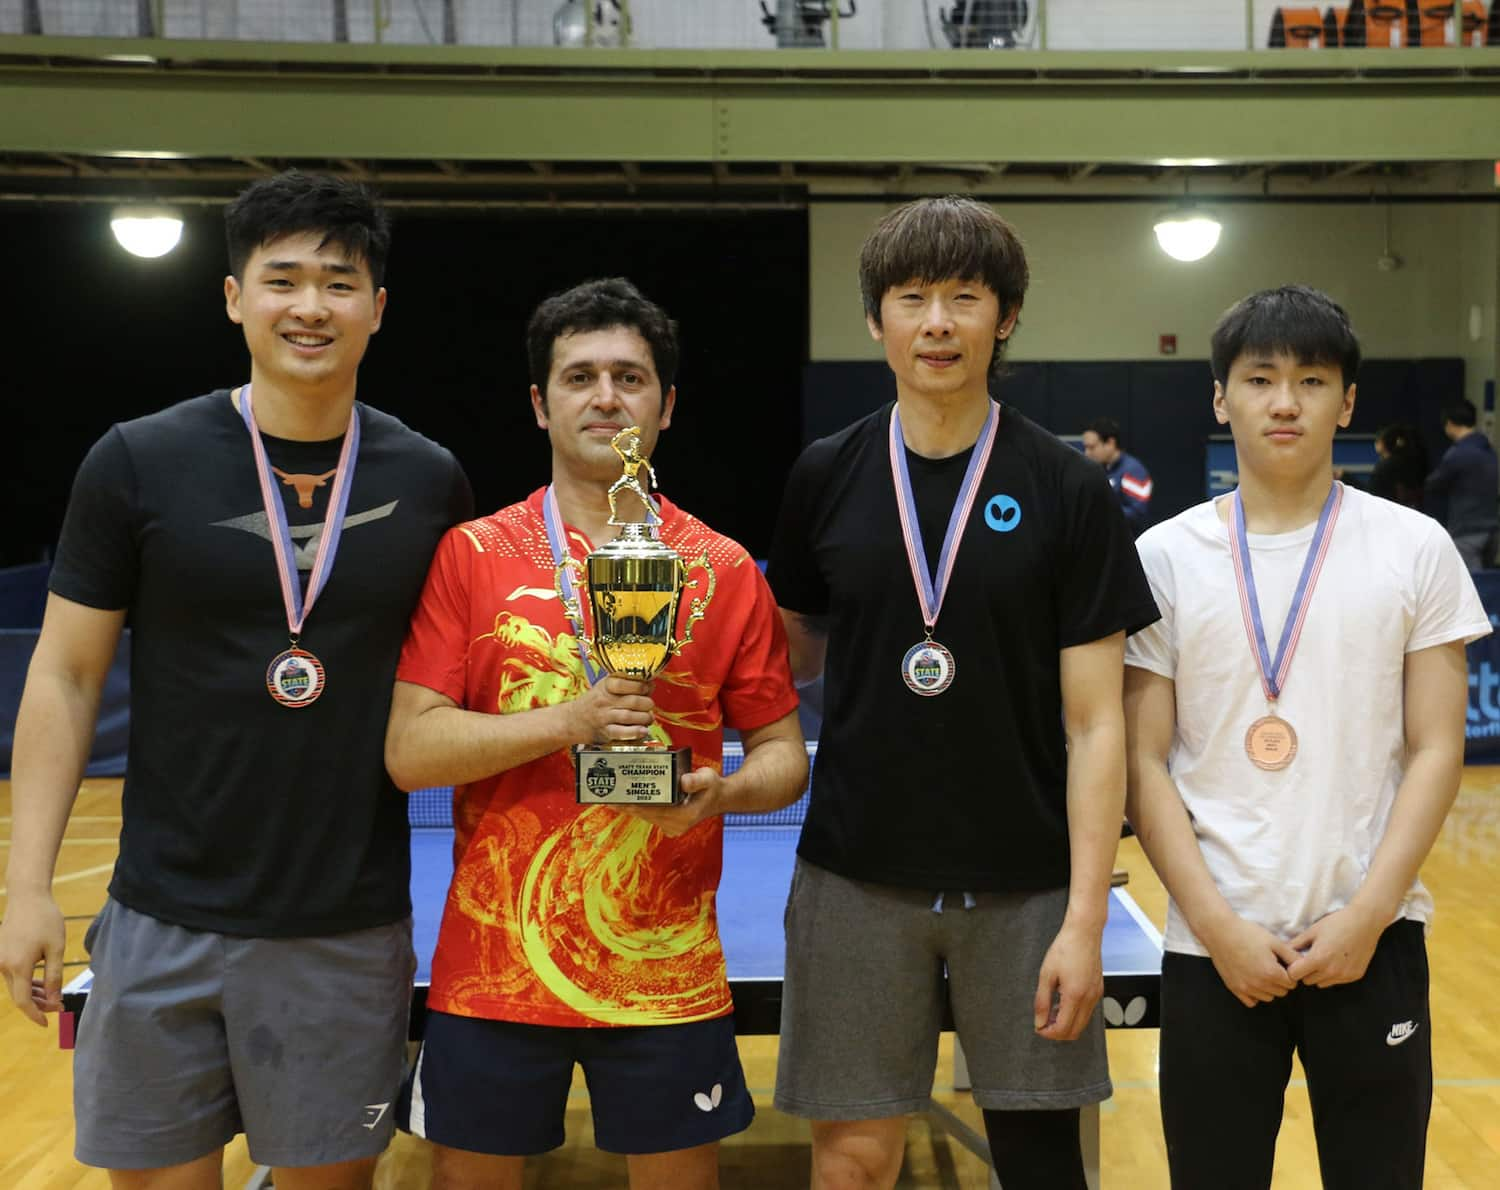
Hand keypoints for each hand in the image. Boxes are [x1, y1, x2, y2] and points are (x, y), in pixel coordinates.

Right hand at [0, 890, 66, 1025]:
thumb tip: (55, 999)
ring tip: (53, 996)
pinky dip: (27, 981)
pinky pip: (13, 975)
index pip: (23, 1001)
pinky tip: (42, 983)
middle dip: (38, 1005)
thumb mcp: (56, 948)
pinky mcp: (1, 954)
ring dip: (33, 993)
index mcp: (17, 966)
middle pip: (19, 996)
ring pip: (16, 986)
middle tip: (60, 1007)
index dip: (35, 1015)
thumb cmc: (45, 919)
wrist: (27, 897)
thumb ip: (55, 975)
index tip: (48, 1024)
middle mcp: (3, 966)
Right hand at [568, 676, 654, 744]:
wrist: (572, 720)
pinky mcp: (605, 732)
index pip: (624, 683)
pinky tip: (643, 730)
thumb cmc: (594, 701)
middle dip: (647, 703)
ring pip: (629, 716)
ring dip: (645, 718)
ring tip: (648, 717)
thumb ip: (626, 683)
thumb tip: (650, 684)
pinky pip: (622, 733)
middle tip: (649, 704)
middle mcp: (604, 701)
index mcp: (605, 686)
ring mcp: (604, 717)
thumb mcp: (605, 686)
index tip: (648, 687)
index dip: (641, 685)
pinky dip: (635, 732)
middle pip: (632, 701)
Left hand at [617, 766, 722, 838]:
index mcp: (684, 816)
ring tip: (612, 798)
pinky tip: (626, 801)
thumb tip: (684, 782)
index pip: (653, 810)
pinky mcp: (669, 825)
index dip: (634, 805)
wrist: (719, 798)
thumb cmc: (712, 786)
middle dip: (627, 806)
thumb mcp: (708, 778)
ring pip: (646, 816)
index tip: (618, 799)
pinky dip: (639, 808)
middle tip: (608, 796)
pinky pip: (650, 816)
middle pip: (645, 815)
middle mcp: (676, 825)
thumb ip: (697, 780)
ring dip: (630, 808)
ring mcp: (672, 827)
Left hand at [1033, 920, 1104, 1040]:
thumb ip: (1041, 1001)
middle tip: (1043, 1021)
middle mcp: (1089, 999)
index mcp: (1075, 996)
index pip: (1063, 1029)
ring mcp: (1096, 995)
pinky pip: (1087, 1012)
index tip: (1038, 1027)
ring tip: (1051, 1010)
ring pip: (1082, 1023)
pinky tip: (1062, 1001)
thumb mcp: (1046, 974)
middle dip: (1057, 1032)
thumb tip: (1039, 1021)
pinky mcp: (1098, 990)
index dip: (1048, 1033)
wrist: (1084, 933)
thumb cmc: (1065, 948)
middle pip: (1075, 1031)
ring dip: (1066, 1023)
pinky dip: (1075, 1014)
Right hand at [1200, 913, 1298, 1006]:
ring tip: (1261, 971)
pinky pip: (1251, 1002)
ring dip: (1269, 988)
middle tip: (1272, 965)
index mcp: (1271, 973)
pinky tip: (1252, 980)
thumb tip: (1304, 966)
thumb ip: (1292, 956)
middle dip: (1281, 981)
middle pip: (1281, 992)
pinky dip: (1255, 995)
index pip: (1292, 984)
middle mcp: (1259, 984)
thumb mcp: (1274, 941)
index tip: (1282, 963)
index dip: (1290, 973)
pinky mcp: (1234, 988)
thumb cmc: (1247, 933)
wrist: (1219, 931)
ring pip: (1268, 998)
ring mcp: (1245, 988)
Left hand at [1285, 904, 1385, 987]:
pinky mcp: (1354, 976)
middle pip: (1307, 981)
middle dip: (1305, 972)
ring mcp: (1344, 975)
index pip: (1295, 975)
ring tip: (1324, 958)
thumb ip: (1296, 944)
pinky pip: (1336, 981)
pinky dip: (1333, 975)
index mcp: (1318, 959)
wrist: (1365, 923)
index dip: (1292, 968)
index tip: (1295, 961)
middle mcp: (1331, 971)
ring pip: (1322, 983)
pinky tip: (1337, 960)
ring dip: (1319, 975)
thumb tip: (1283, 951)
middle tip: (1309, 958)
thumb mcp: (1313, 931)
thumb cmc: (1337, 923)